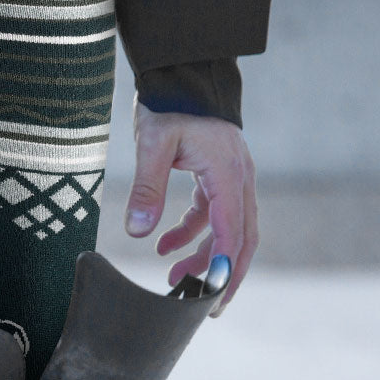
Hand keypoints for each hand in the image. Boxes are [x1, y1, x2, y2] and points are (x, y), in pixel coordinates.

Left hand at [125, 104, 258, 312]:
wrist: (182, 72)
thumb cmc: (170, 104)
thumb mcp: (153, 144)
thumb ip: (146, 188)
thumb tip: (137, 232)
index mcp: (228, 173)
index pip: (232, 230)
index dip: (225, 265)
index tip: (212, 294)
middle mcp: (239, 179)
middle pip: (242, 238)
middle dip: (226, 274)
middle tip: (206, 307)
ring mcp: (232, 178)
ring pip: (228, 229)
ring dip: (205, 257)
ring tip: (174, 278)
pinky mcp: (217, 176)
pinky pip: (212, 214)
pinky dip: (192, 234)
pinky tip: (163, 246)